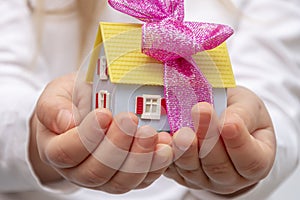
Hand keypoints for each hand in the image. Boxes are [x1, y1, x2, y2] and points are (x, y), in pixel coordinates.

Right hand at [30, 73, 172, 193]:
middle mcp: (80, 171)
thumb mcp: (56, 95)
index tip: (103, 114)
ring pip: (121, 181)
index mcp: (57, 150)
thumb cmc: (72, 103)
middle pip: (96, 171)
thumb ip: (53, 108)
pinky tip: (166, 146)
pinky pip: (143, 179)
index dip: (86, 137)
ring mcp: (105, 177)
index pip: (66, 153)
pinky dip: (157, 164)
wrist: (87, 111)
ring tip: (152, 135)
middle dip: (117, 146)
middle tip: (131, 120)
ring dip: (139, 159)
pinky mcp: (128, 176)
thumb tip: (64, 122)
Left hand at [164, 86, 275, 194]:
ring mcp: (205, 179)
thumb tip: (226, 120)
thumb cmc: (239, 113)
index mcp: (257, 160)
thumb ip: (242, 114)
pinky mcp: (182, 175)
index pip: (251, 159)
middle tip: (199, 113)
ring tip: (180, 130)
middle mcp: (231, 176)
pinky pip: (173, 168)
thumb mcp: (249, 106)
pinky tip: (164, 138)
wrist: (221, 120)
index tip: (228, 122)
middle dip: (207, 139)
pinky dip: (167, 153)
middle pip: (218, 167)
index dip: (238, 142)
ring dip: (185, 149)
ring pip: (193, 170)